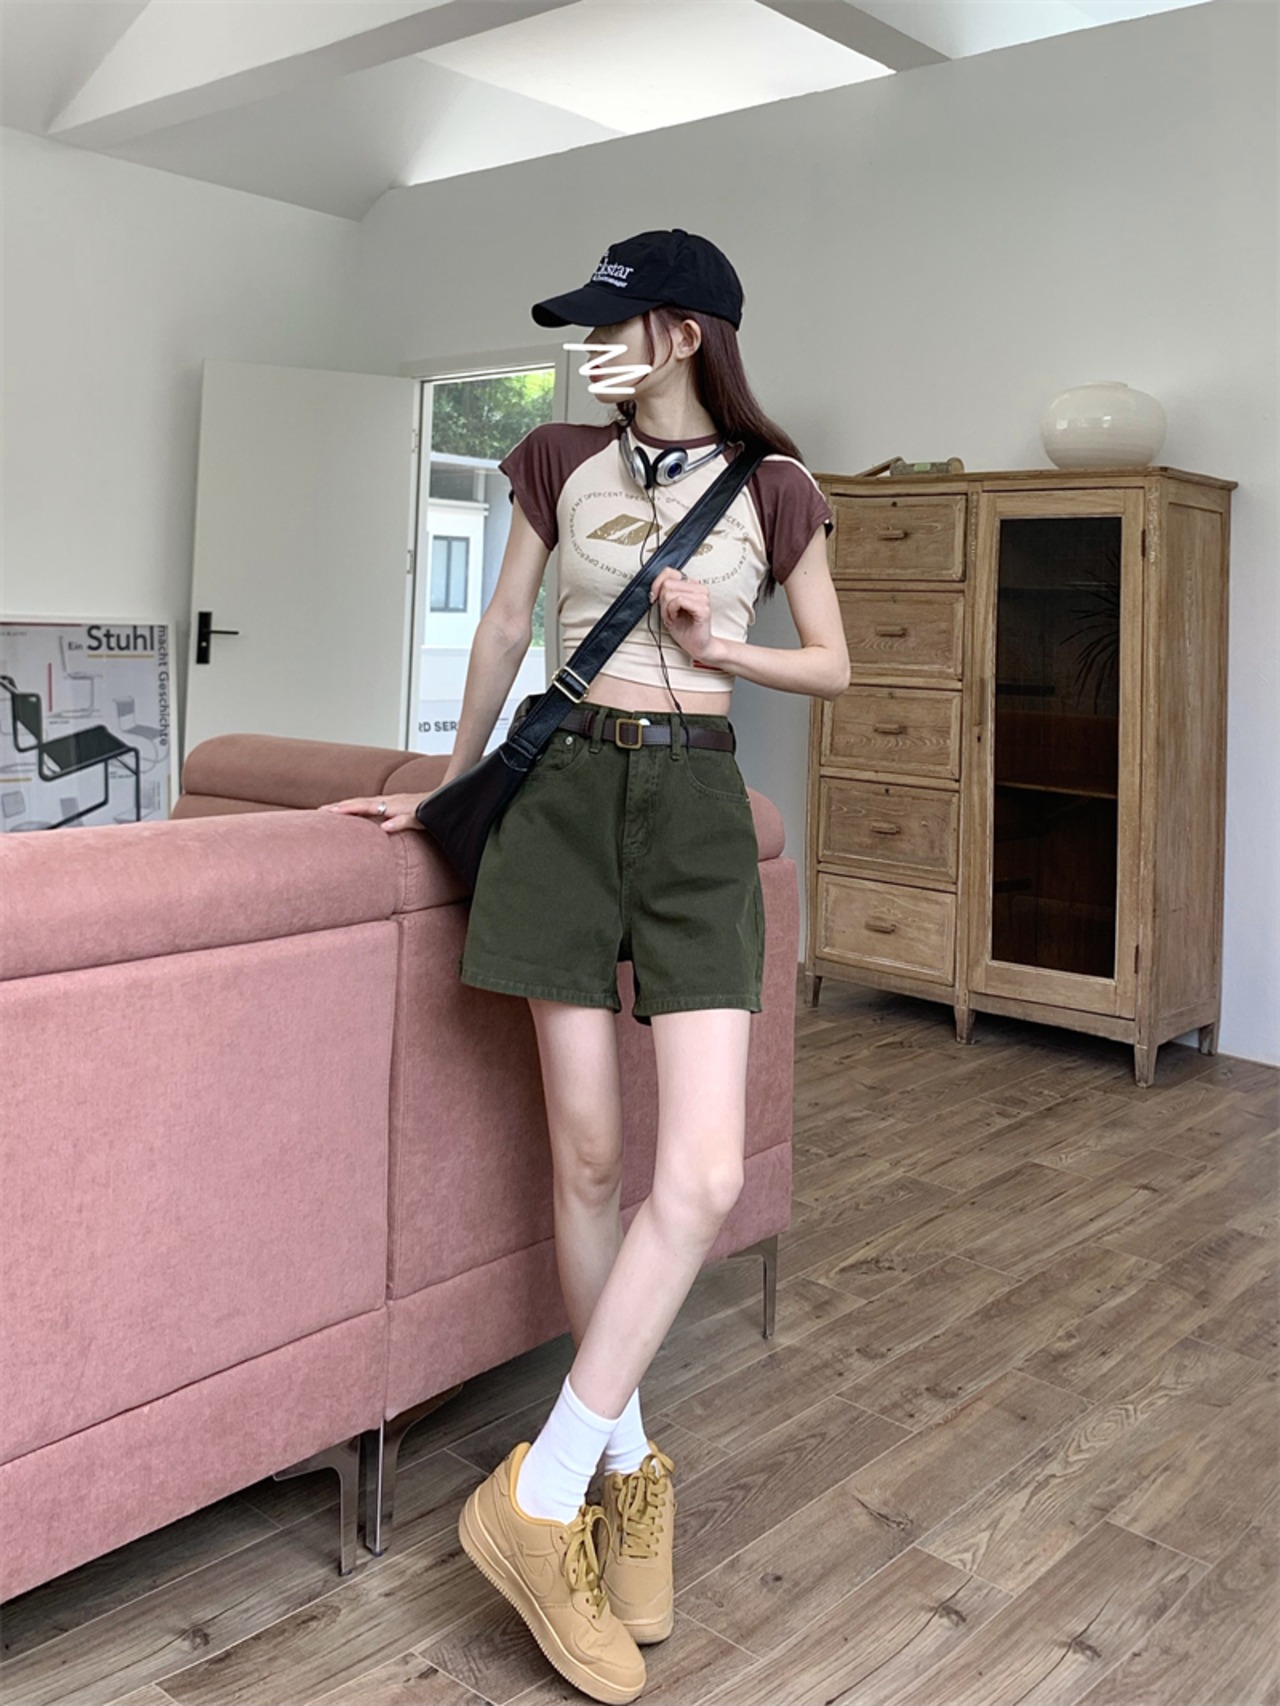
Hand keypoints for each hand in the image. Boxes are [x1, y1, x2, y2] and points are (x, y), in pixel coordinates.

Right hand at [318, 791, 437, 833]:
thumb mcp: (421, 818)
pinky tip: (357, 810)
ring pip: (364, 801)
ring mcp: (392, 800)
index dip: (346, 809)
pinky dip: (360, 806)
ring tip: (331, 810)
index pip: (364, 806)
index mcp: (393, 804)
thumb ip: (403, 822)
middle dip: (339, 806)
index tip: (328, 811)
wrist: (447, 797)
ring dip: (347, 805)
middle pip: (359, 801)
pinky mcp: (396, 802)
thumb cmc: (436, 809)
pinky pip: (372, 803)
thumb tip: (384, 827)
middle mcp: (390, 800)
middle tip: (320, 810)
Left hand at [649, 566, 715, 662]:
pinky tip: (676, 618)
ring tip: (673, 617)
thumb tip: (655, 586)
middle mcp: (699, 588)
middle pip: (667, 584)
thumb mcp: (668, 607)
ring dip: (667, 609)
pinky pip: (678, 601)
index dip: (657, 583)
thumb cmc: (684, 628)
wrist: (696, 645)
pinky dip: (672, 611)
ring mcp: (703, 597)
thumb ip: (664, 593)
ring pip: (670, 593)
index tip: (654, 597)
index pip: (670, 572)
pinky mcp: (703, 608)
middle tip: (668, 613)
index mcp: (692, 585)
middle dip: (662, 601)